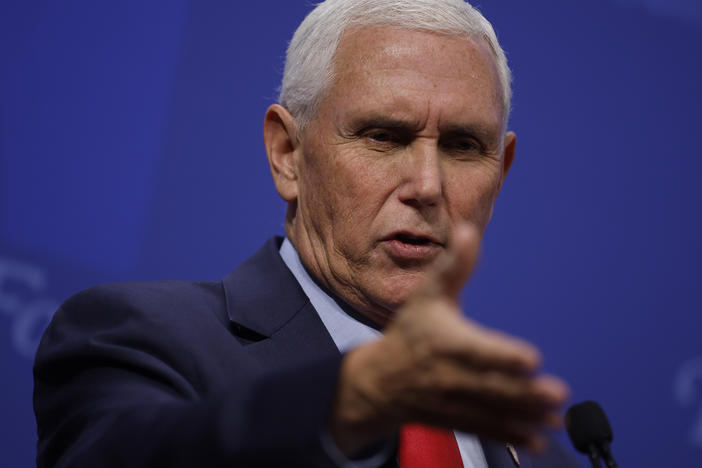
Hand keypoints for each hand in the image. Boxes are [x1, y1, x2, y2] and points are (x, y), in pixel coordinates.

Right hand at [329, 224, 568, 454]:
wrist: (379, 381)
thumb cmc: (409, 332)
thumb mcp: (427, 295)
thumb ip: (453, 266)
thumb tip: (469, 231)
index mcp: (445, 342)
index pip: (476, 350)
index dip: (502, 356)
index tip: (530, 359)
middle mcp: (450, 376)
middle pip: (491, 386)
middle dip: (525, 392)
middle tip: (557, 394)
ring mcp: (454, 402)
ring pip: (493, 411)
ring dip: (526, 416)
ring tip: (555, 419)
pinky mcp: (458, 419)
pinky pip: (486, 430)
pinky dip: (511, 436)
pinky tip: (537, 439)